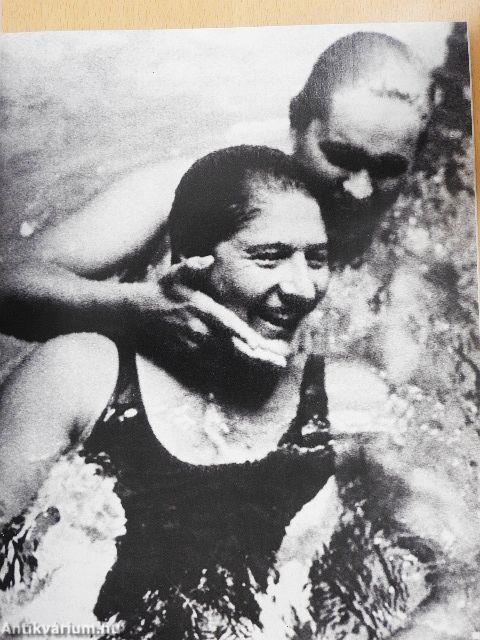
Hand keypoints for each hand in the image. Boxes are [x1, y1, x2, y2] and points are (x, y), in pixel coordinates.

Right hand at [149, 256, 289, 366]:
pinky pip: (213, 362)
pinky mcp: (189, 352)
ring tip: (273, 364)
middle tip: (280, 362)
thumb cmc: (163, 289)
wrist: (139, 312)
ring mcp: (193, 343)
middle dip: (256, 355)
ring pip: (225, 356)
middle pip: (231, 346)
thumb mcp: (175, 272)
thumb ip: (192, 265)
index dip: (242, 335)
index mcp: (200, 308)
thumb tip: (208, 259)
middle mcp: (198, 329)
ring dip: (247, 361)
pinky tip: (252, 365)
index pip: (225, 323)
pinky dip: (232, 364)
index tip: (259, 345)